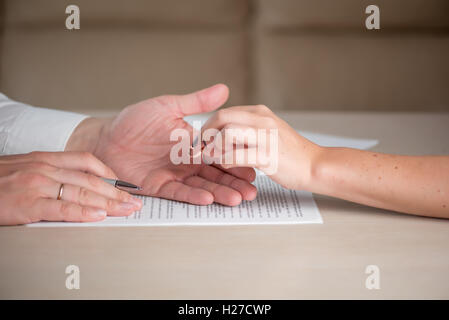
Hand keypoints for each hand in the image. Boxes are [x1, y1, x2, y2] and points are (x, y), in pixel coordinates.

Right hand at [0, 152, 141, 224]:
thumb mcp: (27, 169)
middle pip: (92, 179)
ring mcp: (37, 184)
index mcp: (46, 159)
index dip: (111, 174)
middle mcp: (45, 168)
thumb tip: (80, 185)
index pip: (88, 162)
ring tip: (127, 210)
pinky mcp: (28, 203)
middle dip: (117, 193)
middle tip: (136, 202)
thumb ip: (53, 174)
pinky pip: (62, 208)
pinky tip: (99, 216)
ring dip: (110, 203)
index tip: (126, 186)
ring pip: (83, 192)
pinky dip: (84, 212)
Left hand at [66, 84, 256, 205]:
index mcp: (193, 143)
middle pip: (216, 173)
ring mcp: (175, 175)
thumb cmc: (134, 122)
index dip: (237, 159)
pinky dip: (194, 195)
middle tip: (252, 190)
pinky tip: (209, 198)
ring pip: (202, 186)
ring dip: (220, 192)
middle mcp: (187, 162)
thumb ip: (196, 102)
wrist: (106, 140)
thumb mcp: (168, 107)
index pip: (220, 152)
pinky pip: (179, 192)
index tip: (255, 165)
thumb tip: (224, 89)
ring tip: (237, 198)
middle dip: (235, 182)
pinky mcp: (160, 187)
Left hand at [200, 105, 322, 189]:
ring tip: (208, 157)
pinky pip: (237, 155)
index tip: (203, 139)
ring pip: (228, 133)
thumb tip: (222, 135)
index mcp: (260, 113)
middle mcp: (262, 120)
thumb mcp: (268, 131)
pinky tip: (222, 164)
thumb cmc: (290, 153)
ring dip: (214, 146)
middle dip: (207, 133)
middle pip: (223, 117)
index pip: (226, 112)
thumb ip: (247, 130)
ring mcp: (266, 136)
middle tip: (201, 147)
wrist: (315, 164)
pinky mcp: (267, 156)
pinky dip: (225, 160)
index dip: (209, 125)